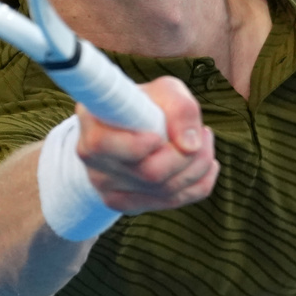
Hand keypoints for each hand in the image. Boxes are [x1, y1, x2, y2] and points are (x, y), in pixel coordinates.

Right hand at [75, 75, 218, 213]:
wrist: (131, 126)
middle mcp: (93, 160)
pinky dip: (199, 183)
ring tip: (204, 142)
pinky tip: (204, 164)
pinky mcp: (126, 204)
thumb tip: (190, 146)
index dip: (137, 145)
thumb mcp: (164, 91)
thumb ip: (180, 108)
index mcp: (91, 124)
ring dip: (199, 166)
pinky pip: (174, 201)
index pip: (103, 145)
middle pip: (149, 173)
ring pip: (166, 191)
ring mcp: (107, 187)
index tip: (159, 136)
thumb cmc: (146, 104)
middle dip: (187, 154)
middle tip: (202, 132)